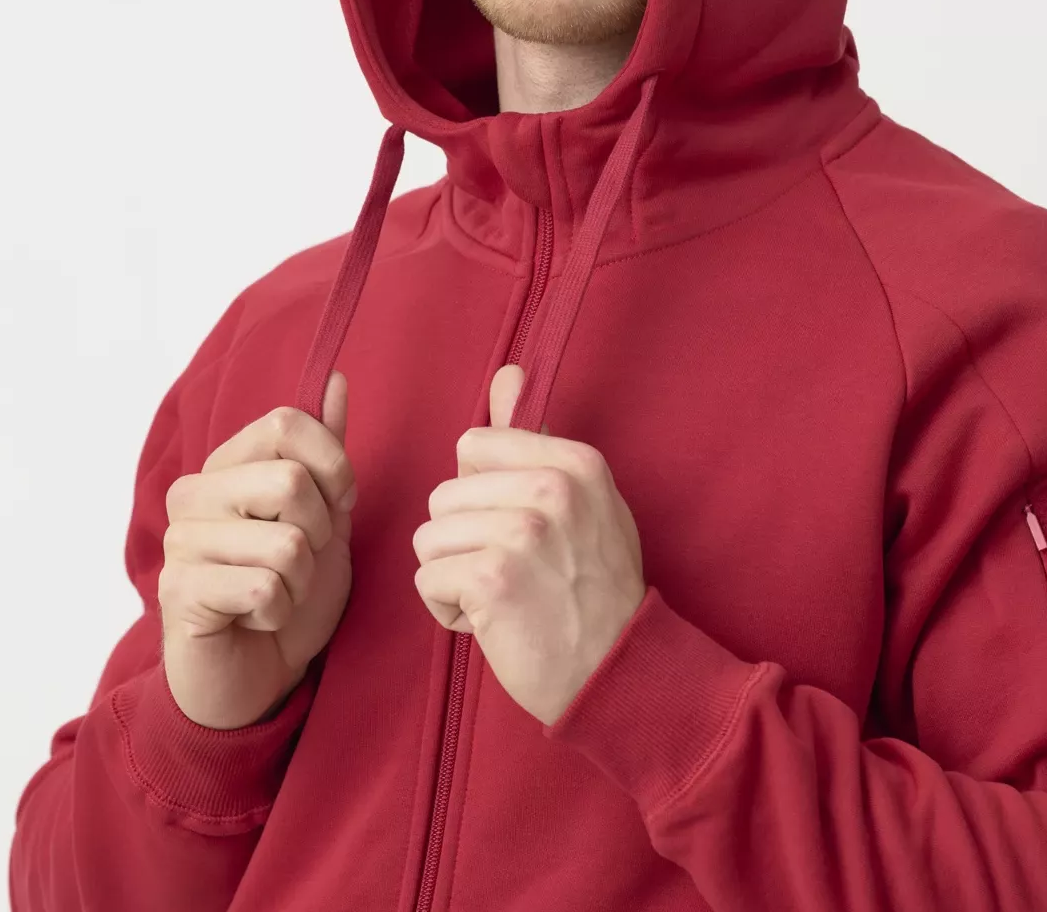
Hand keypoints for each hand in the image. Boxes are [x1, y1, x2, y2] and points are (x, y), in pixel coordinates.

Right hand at [158, 370, 358, 728]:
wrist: (260, 672)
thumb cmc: (291, 588)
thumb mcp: (325, 513)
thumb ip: (326, 447)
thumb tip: (334, 378)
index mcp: (227, 464)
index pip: (286, 424)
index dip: (333, 466)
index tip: (337, 505)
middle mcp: (193, 494)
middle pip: (289, 481)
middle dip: (320, 532)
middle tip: (300, 561)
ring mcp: (180, 542)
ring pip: (284, 542)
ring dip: (301, 580)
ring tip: (277, 592)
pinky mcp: (179, 592)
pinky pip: (264, 589)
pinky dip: (279, 612)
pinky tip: (256, 618)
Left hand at [411, 365, 645, 726]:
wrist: (618, 673)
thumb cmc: (595, 589)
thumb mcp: (584, 502)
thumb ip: (535, 440)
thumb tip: (507, 373)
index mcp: (574, 462)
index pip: (474, 446)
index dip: (480, 494)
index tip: (515, 528)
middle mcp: (551, 488)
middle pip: (445, 495)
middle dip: (463, 540)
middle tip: (511, 573)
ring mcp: (521, 532)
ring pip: (429, 536)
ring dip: (452, 574)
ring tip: (500, 596)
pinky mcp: (492, 578)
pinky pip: (428, 577)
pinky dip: (447, 608)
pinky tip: (488, 621)